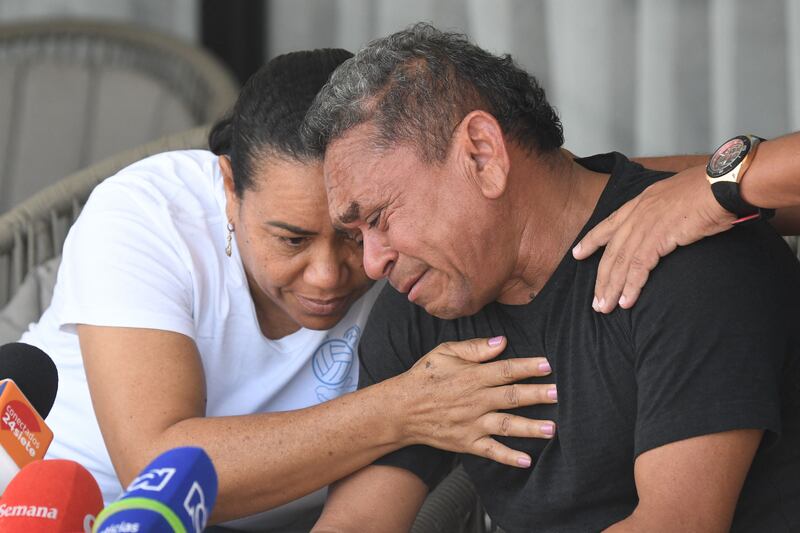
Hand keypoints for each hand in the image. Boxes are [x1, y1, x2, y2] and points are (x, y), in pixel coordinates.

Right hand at [391, 336, 555, 467]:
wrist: (400, 410)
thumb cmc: (423, 378)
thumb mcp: (444, 352)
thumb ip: (474, 347)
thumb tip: (502, 342)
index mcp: (471, 376)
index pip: (505, 370)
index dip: (528, 367)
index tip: (547, 365)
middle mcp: (475, 400)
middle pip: (512, 397)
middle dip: (538, 395)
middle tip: (559, 393)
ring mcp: (471, 423)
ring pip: (506, 425)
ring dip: (531, 427)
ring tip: (552, 428)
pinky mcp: (466, 442)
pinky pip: (491, 450)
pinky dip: (508, 457)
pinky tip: (526, 461)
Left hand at [572, 165, 735, 312]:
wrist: (722, 184)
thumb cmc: (710, 189)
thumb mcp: (678, 195)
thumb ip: (666, 210)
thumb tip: (669, 221)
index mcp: (641, 201)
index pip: (609, 224)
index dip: (591, 240)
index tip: (577, 253)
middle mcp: (638, 213)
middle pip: (611, 251)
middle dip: (601, 278)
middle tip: (595, 300)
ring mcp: (646, 225)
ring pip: (620, 262)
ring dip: (612, 288)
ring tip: (604, 307)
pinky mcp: (658, 238)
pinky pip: (638, 267)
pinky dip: (631, 286)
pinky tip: (626, 301)